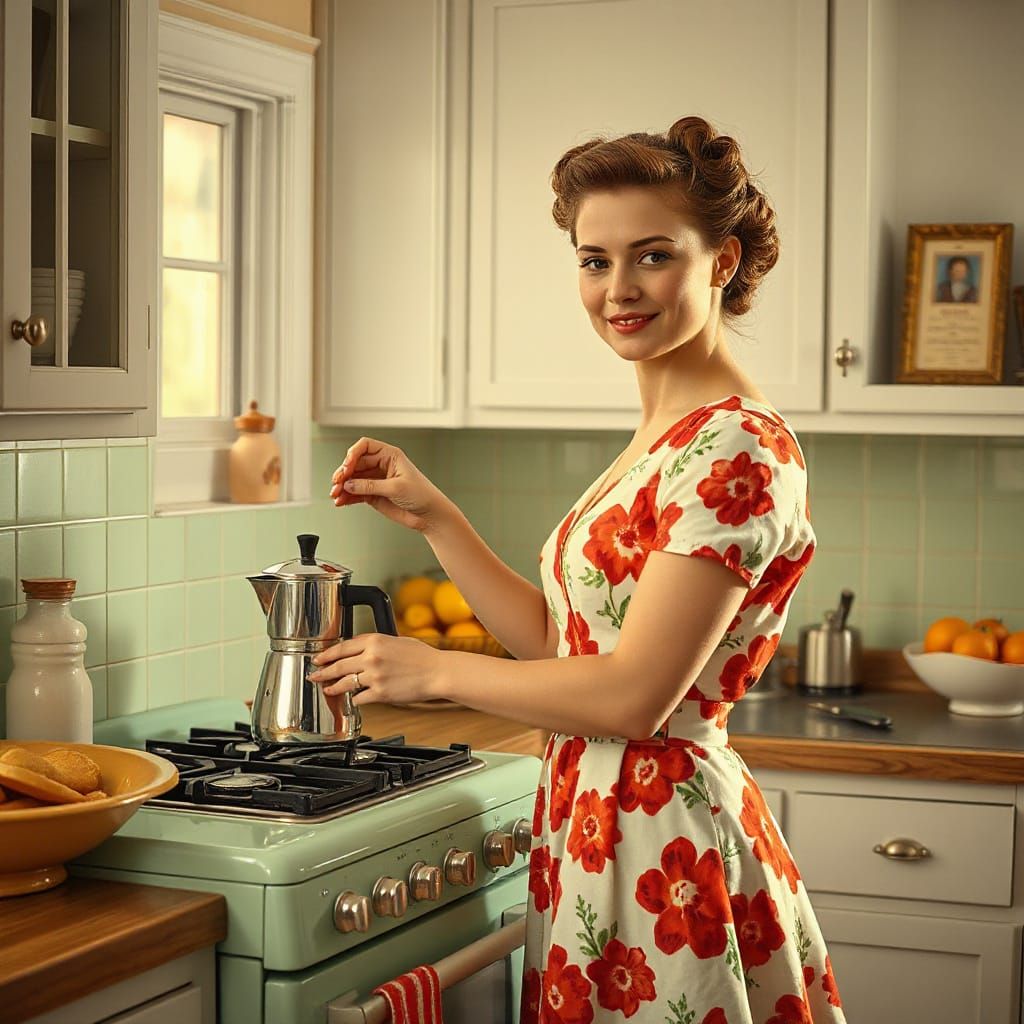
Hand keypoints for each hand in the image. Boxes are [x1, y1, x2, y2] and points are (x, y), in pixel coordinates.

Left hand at [307, 633, 445, 706]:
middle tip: (314, 675)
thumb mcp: (396, 640)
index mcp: (374, 641)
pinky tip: (354, 699)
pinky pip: (359, 698)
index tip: (318, 659)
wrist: (437, 672)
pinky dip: (355, 699)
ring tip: (328, 689)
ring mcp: (374, 676)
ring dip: (333, 687)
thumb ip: (375, 644)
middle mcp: (371, 657)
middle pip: (338, 665)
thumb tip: (358, 649)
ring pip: (344, 683)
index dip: (326, 654)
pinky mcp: (380, 693)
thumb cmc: (421, 656)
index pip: (341, 647)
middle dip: (322, 672)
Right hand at [330, 437, 452, 533]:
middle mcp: (381, 465)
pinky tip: (340, 502)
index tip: (347, 466)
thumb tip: (350, 484)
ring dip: (342, 486)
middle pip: (355, 464)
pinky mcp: (373, 495)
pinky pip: (355, 493)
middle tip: (337, 483)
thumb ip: (371, 486)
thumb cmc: (422, 495)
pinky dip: (346, 497)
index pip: (365, 446)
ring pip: (352, 479)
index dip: (353, 454)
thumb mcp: (396, 488)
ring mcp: (376, 480)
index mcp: (390, 455)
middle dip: (344, 473)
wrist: (430, 515)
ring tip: (336, 495)